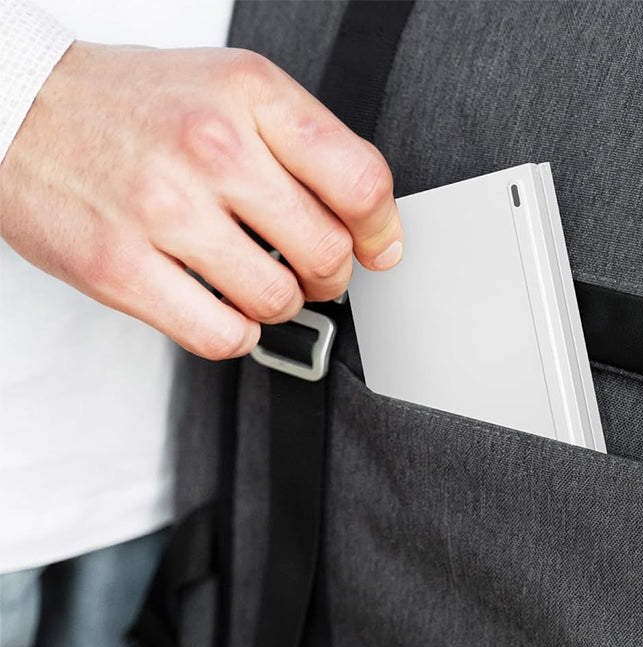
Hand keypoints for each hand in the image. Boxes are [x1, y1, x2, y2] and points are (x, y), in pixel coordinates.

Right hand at [0, 42, 403, 358]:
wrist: (16, 107)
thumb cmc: (134, 107)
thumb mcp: (230, 89)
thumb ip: (308, 148)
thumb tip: (375, 231)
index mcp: (249, 95)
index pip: (360, 182)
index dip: (380, 230)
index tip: (374, 247)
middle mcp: (211, 147)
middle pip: (326, 253)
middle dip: (328, 275)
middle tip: (306, 268)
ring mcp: (163, 209)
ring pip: (278, 300)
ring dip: (277, 303)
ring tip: (253, 279)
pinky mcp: (121, 267)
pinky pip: (223, 336)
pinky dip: (234, 333)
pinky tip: (219, 305)